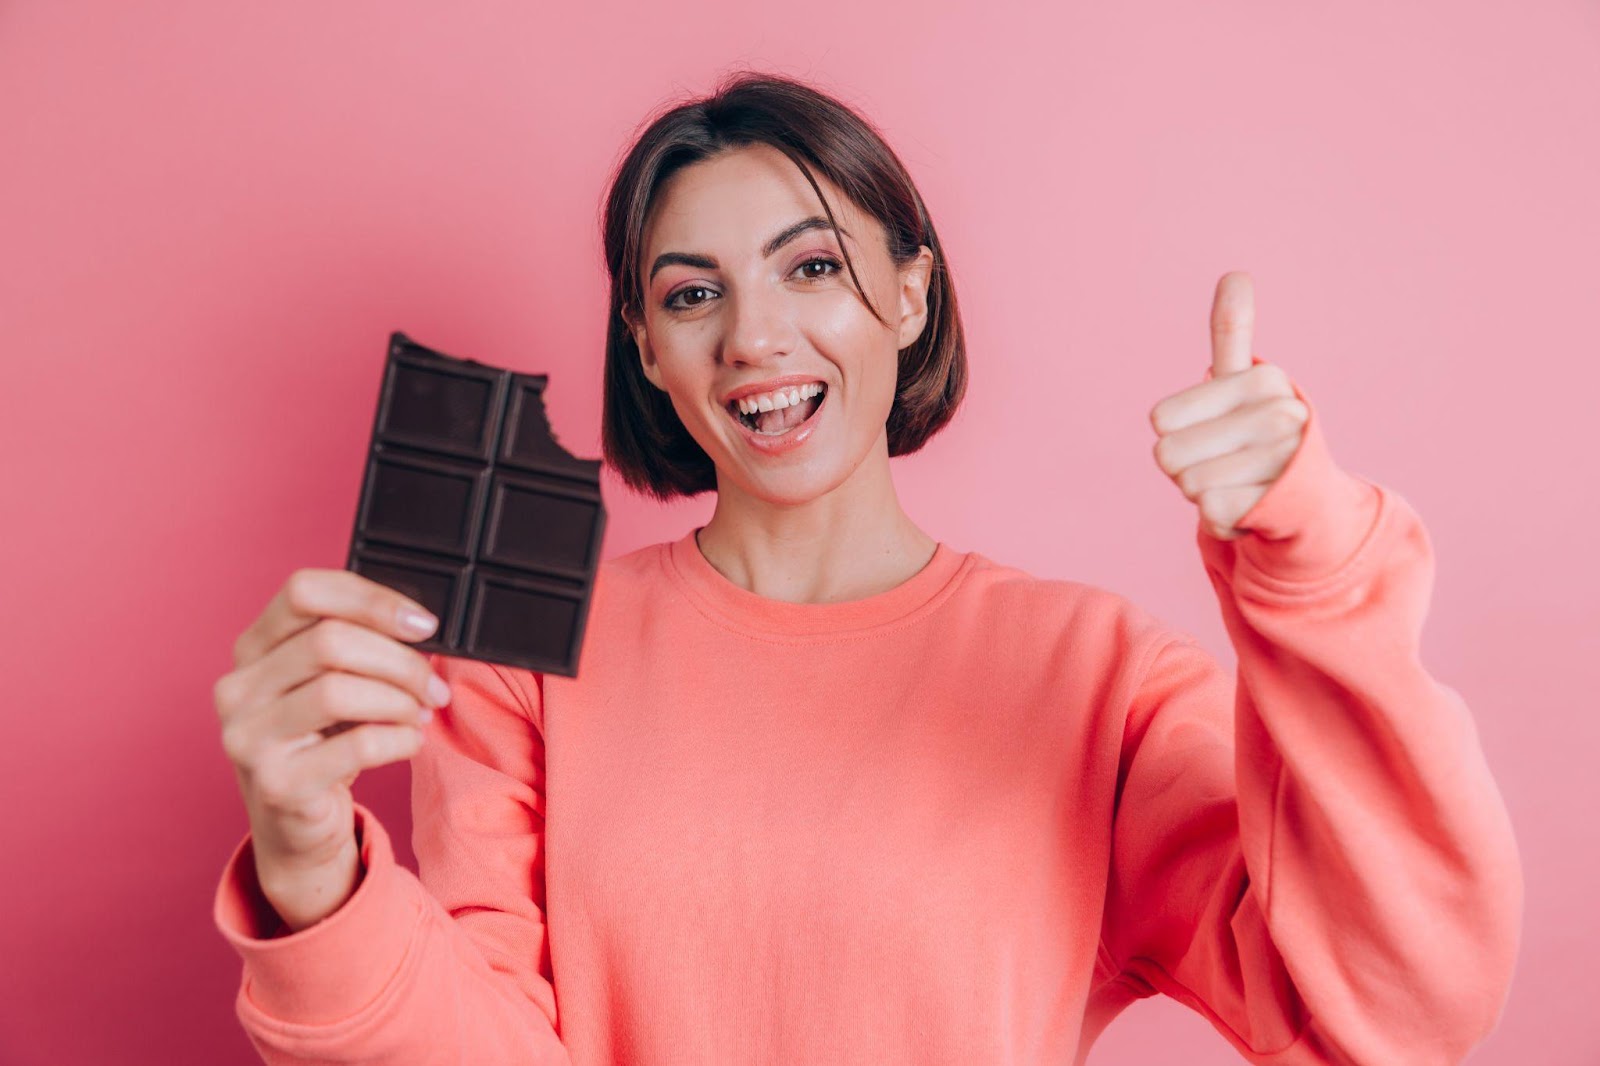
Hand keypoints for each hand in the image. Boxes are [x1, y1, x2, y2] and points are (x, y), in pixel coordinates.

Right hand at [213, 569, 450, 929]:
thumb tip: (420, 625)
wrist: (298, 828)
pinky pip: (356, 745)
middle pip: (330, 640)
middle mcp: (237, 688)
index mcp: (252, 648)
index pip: (304, 591)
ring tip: (420, 713)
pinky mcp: (276, 784)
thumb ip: (358, 645)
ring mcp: (247, 738)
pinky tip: (409, 741)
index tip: (424, 624)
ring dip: (400, 699)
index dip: (372, 599)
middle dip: (400, 661)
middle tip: (433, 685)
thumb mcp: (331, 683)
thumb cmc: (323, 743)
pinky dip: (398, 738)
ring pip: (339, 690)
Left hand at [1148, 271, 1309, 540]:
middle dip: (1188, 468)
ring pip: (1190, 484)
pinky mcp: (1280, 504)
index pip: (1160, 420)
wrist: (1306, 497)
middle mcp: (1281, 414)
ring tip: (1241, 484)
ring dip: (1205, 494)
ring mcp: (1284, 460)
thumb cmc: (1255, 436)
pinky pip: (1210, 513)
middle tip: (1226, 464)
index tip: (1214, 433)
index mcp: (1261, 379)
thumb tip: (1236, 273)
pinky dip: (1221, 518)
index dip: (1176, 435)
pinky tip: (1250, 509)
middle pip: (1169, 455)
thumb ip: (1233, 331)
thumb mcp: (1241, 383)